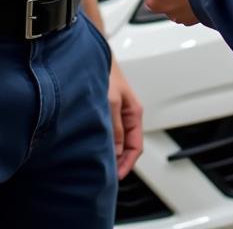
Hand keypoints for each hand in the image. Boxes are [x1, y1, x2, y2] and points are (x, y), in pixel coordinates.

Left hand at [107, 58, 142, 178]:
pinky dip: (107, 142)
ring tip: (101, 163)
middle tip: (107, 174)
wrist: (96, 57)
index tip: (117, 176)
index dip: (127, 163)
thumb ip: (115, 127)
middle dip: (120, 161)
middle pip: (129, 145)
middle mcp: (129, 114)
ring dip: (113, 152)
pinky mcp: (109, 111)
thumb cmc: (107, 74)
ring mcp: (119, 113)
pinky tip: (97, 147)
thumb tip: (116, 150)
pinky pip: (111, 132)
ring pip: (120, 140)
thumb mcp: (111, 102)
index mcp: (135, 113)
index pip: (137, 146)